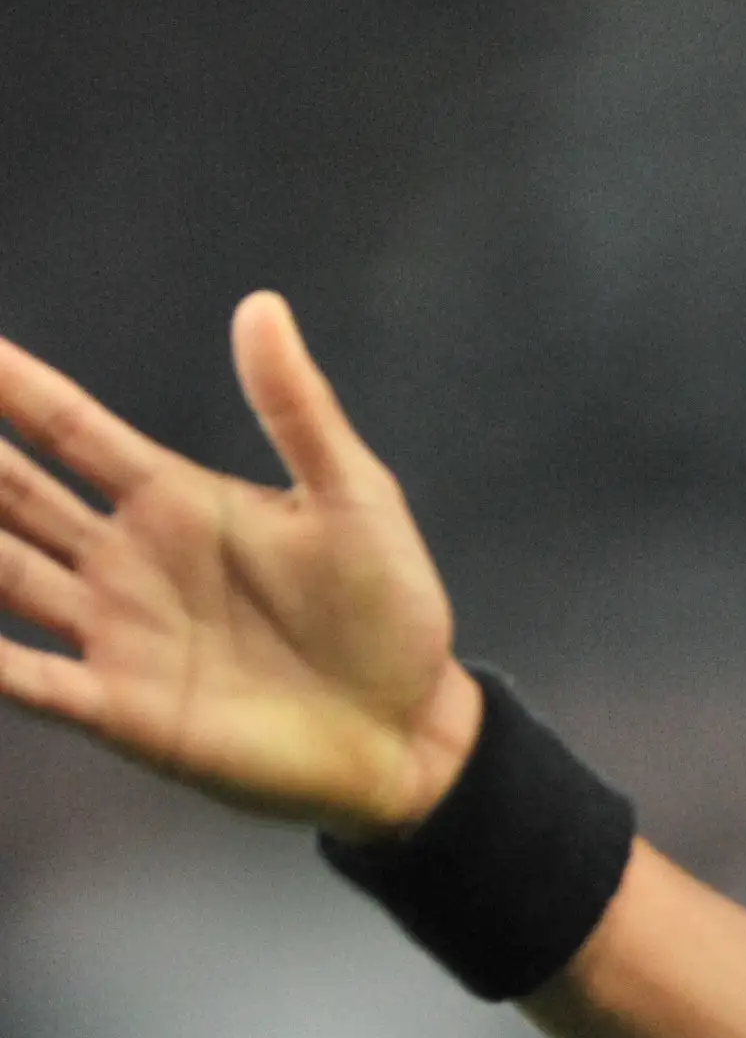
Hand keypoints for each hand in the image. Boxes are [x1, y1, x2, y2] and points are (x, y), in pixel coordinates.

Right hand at [0, 294, 481, 837]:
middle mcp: (120, 560)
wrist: (412, 730)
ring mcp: (111, 632)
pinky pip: (23, 675)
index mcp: (169, 500)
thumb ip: (298, 411)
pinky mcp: (118, 705)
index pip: (64, 427)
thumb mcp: (355, 499)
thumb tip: (261, 306)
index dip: (8, 384)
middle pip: (7, 492)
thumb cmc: (389, 613)